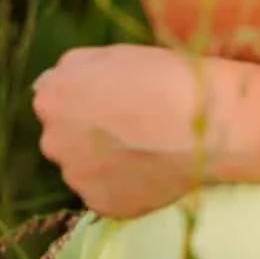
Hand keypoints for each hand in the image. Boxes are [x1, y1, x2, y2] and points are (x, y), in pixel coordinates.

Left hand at [31, 44, 230, 218]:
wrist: (207, 124)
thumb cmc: (166, 76)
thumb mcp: (116, 53)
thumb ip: (77, 68)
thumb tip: (58, 83)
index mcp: (52, 97)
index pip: (56, 98)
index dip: (88, 96)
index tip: (117, 96)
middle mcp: (53, 141)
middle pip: (65, 135)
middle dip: (89, 131)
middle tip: (133, 122)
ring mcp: (76, 178)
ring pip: (86, 166)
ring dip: (106, 159)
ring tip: (148, 146)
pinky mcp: (100, 205)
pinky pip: (107, 191)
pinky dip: (124, 183)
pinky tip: (153, 168)